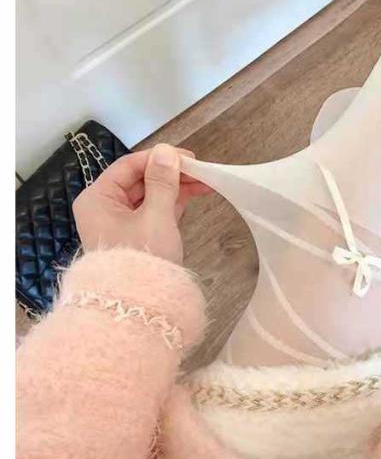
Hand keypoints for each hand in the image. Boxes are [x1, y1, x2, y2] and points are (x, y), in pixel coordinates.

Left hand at [73, 144, 211, 264]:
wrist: (138, 307)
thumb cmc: (142, 259)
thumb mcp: (156, 217)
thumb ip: (163, 182)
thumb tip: (167, 151)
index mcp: (98, 199)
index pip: (130, 166)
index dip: (160, 159)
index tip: (190, 157)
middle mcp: (104, 208)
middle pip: (140, 180)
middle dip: (171, 174)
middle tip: (202, 171)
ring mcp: (119, 223)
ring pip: (149, 195)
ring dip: (175, 188)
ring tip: (205, 183)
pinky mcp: (134, 237)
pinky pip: (153, 211)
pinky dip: (172, 204)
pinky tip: (193, 196)